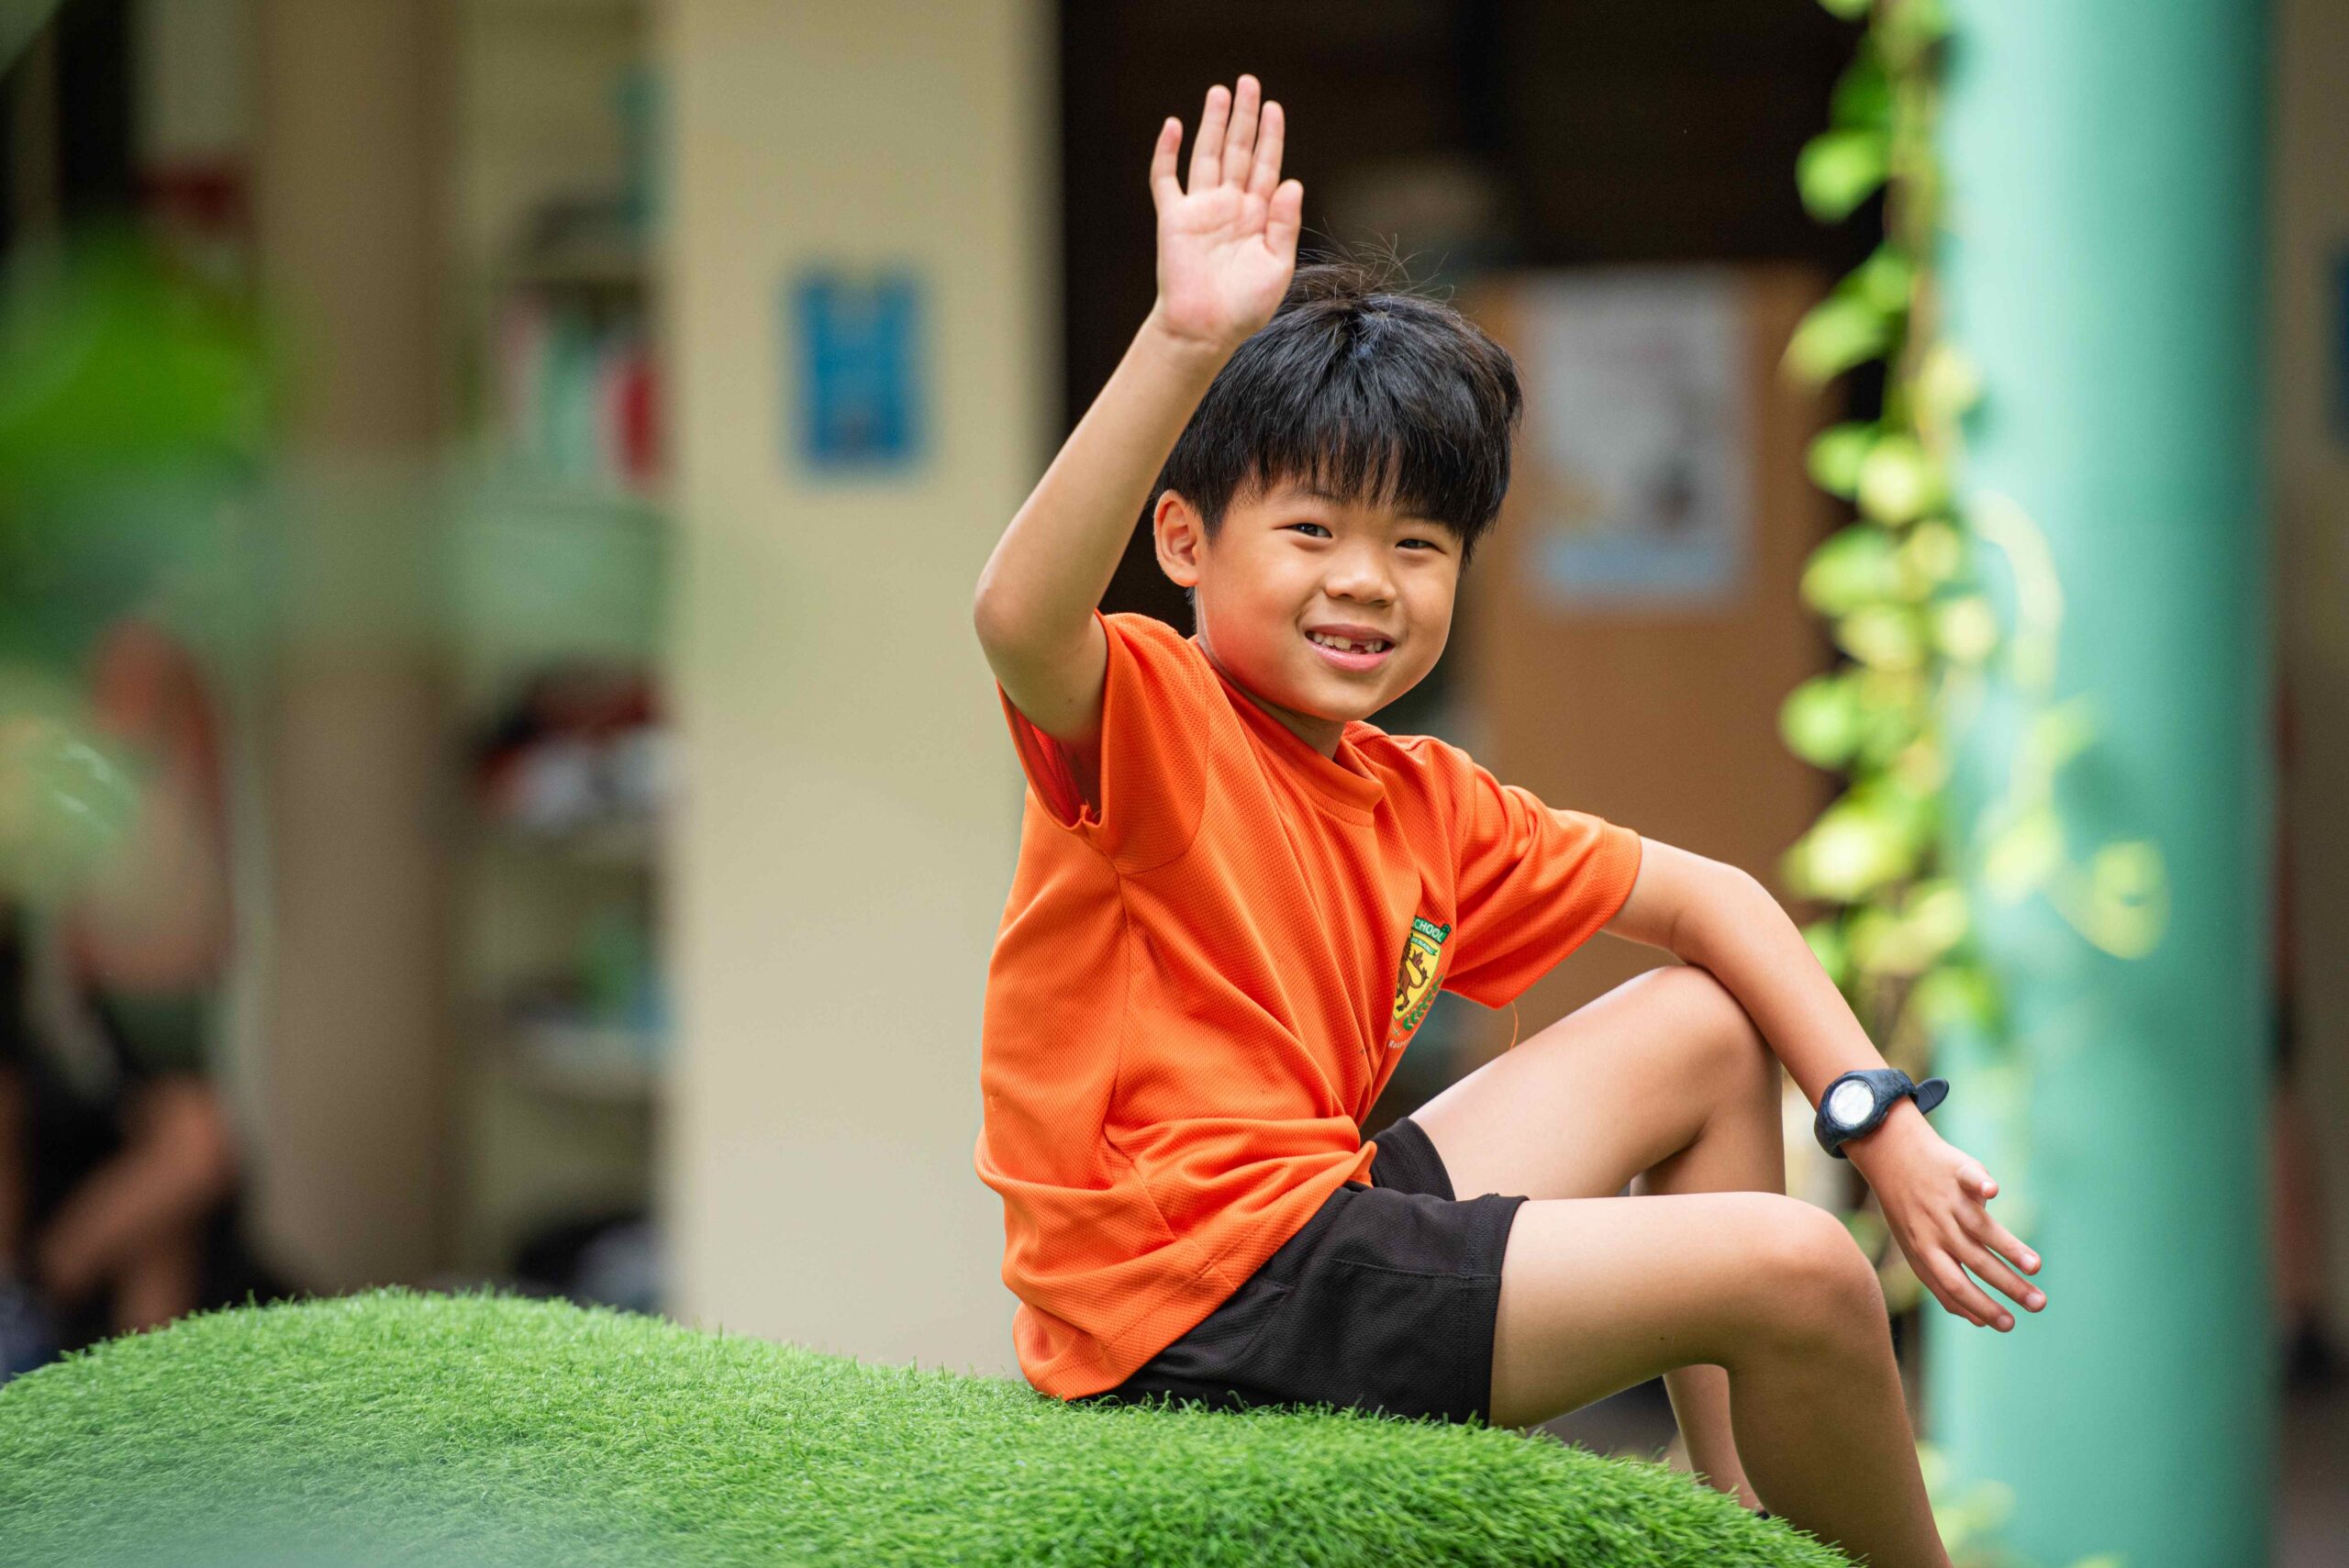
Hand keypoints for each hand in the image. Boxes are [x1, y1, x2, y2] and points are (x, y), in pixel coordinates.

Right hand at [1148, 74, 1303, 352]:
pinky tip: (1173, 126)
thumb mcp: (1277, 266)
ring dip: (1213, 124)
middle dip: (1244, 117)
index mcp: (1258, 216)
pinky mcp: (1173, 218)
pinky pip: (1166, 179)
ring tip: (1219, 92)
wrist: (1205, 330)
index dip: (1271, 136)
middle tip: (1249, 82)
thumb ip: (1285, 224)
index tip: (1274, 108)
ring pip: (1207, 155)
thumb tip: (1292, 180)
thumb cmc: (1244, 307)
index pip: (1266, 166)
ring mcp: (1201, 210)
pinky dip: (1167, 153)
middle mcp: (1230, 206)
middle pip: (1238, 151)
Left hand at [1846, 1101, 2045, 1330]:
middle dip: (2007, 1286)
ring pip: (1979, 1227)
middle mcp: (1936, 1228)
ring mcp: (1946, 1200)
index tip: (2009, 1325)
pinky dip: (1980, 1184)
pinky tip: (1993, 1191)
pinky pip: (1968, 1178)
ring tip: (2035, 1267)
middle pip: (1974, 1262)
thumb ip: (1944, 1283)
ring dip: (2008, 1247)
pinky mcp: (1956, 1171)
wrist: (1890, 1156)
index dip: (1981, 1306)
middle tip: (2038, 1305)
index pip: (1955, 1286)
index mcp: (1926, 1251)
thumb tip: (1979, 1323)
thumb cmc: (1911, 1211)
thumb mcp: (1917, 1250)